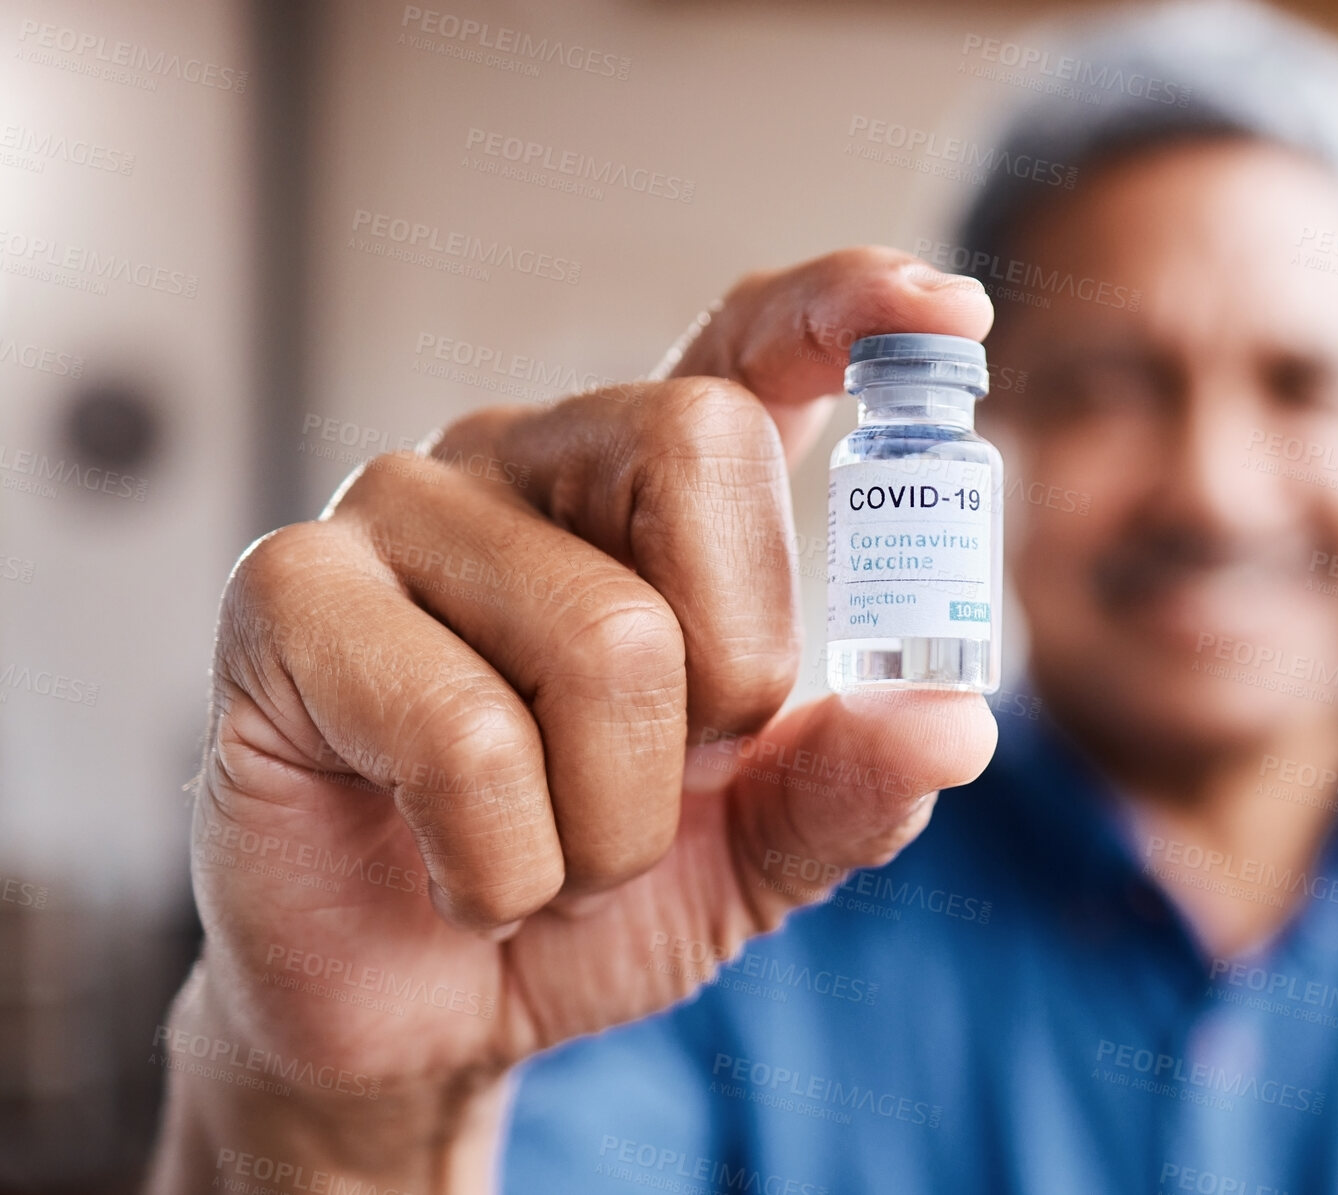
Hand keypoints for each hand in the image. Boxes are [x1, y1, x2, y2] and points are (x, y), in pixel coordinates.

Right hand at [146, 248, 997, 1192]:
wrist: (416, 1010)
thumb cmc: (582, 893)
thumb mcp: (752, 853)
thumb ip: (851, 781)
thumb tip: (956, 723)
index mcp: (642, 492)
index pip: (744, 345)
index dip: (844, 305)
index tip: (949, 309)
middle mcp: (521, 457)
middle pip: (700, 443)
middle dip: (730, 674)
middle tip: (656, 784)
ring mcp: (396, 506)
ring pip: (606, 633)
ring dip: (613, 827)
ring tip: (545, 863)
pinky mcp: (286, 590)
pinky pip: (466, 734)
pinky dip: (505, 868)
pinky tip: (456, 881)